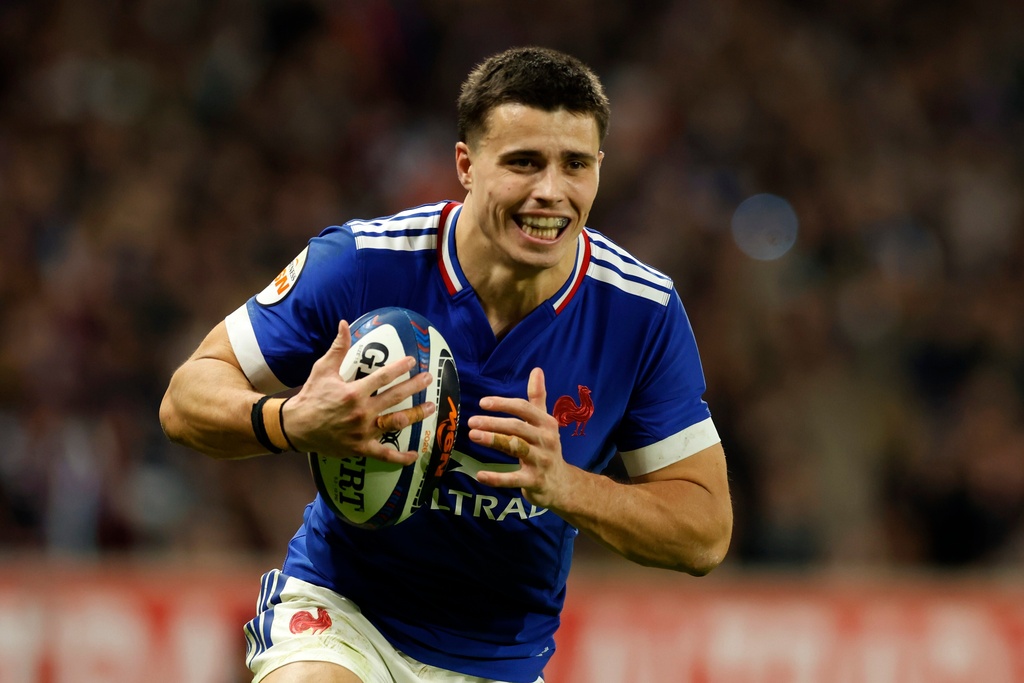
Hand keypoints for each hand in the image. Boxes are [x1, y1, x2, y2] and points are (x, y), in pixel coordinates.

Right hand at [282, 320, 433, 463]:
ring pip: (396, 423)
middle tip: (429, 378)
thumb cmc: (311, 396)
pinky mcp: (361, 448)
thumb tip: (344, 324)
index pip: (383, 377)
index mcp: (353, 392)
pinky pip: (384, 454)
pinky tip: (414, 454)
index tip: (412, 361)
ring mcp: (363, 432)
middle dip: (415, 386)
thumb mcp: (322, 370)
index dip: (400, 368)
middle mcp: (361, 412)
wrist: (296, 427)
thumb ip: (338, 348)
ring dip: (416, 414)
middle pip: (395, 397)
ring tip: (431, 407)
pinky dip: (400, 457)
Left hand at [468, 367, 572, 508]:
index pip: (524, 408)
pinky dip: (496, 478)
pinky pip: (514, 479)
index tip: (483, 403)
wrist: (562, 484)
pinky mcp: (534, 481)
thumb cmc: (547, 448)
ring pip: (515, 448)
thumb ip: (538, 397)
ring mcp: (541, 461)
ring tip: (473, 435)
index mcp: (547, 423)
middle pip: (517, 427)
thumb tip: (536, 370)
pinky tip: (479, 475)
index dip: (503, 404)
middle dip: (494, 423)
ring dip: (494, 440)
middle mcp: (546, 440)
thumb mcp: (545, 422)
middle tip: (471, 421)